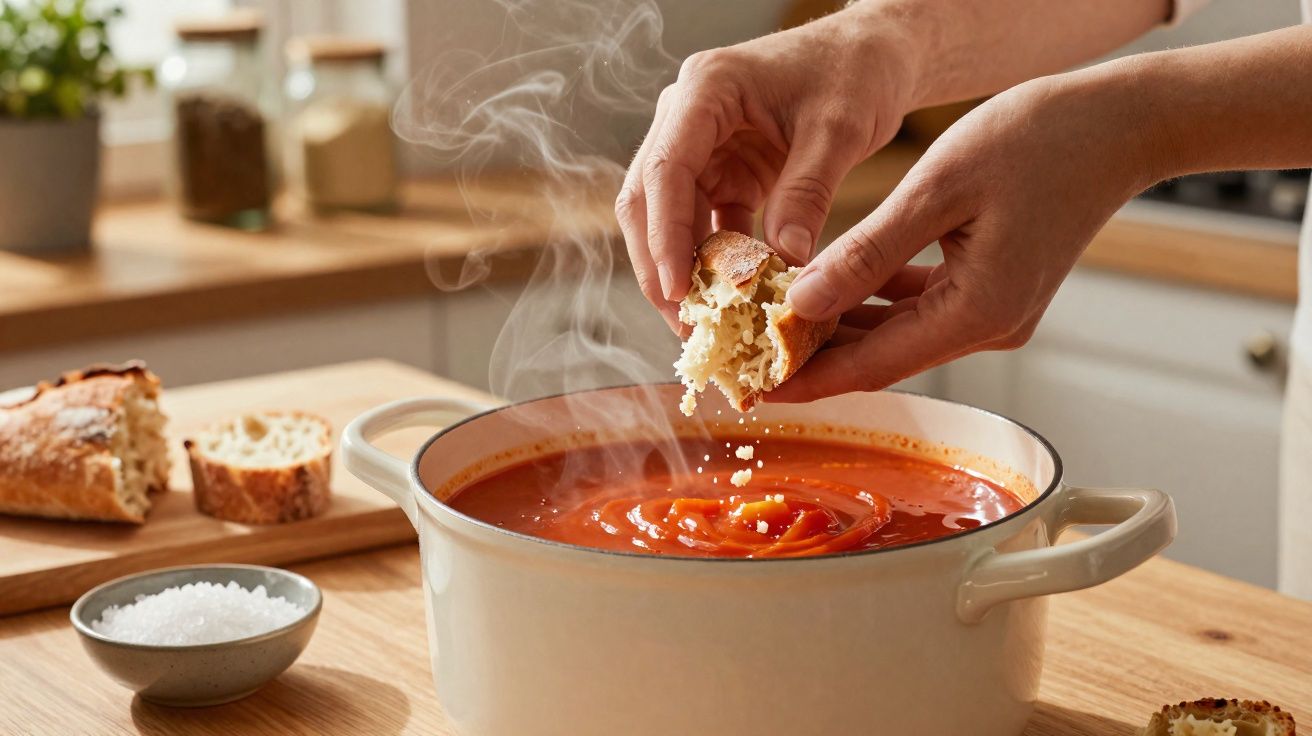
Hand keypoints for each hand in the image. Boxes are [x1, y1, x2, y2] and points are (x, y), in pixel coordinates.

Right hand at [615, 8, 918, 330]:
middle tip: (685, 324)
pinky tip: (731, 300)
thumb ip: (807, 193)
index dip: (664, 235)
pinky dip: (715, 262)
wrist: (875, 53)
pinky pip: (704, 223)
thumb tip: (785, 265)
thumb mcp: (839, 130)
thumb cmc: (856, 71)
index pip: (666, 169)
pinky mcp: (722, 171)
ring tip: (704, 323)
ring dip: (683, 270)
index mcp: (706, 89)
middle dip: (660, 264)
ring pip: (668, 217)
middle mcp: (688, 116)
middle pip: (648, 198)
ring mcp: (701, 146)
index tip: (678, 290)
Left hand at [770, 69, 1157, 401]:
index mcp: (977, 313)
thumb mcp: (938, 190)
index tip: (754, 388)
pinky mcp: (993, 290)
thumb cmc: (1040, 140)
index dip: (808, 379)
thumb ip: (868, 253)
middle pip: (881, 356)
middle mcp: (988, 327)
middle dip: (814, 357)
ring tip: (773, 317)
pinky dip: (874, 299)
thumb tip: (802, 301)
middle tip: (748, 354)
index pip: (872, 366)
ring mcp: (994, 312)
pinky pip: (918, 306)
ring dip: (839, 326)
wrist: (1120, 124)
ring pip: (896, 332)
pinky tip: (831, 283)